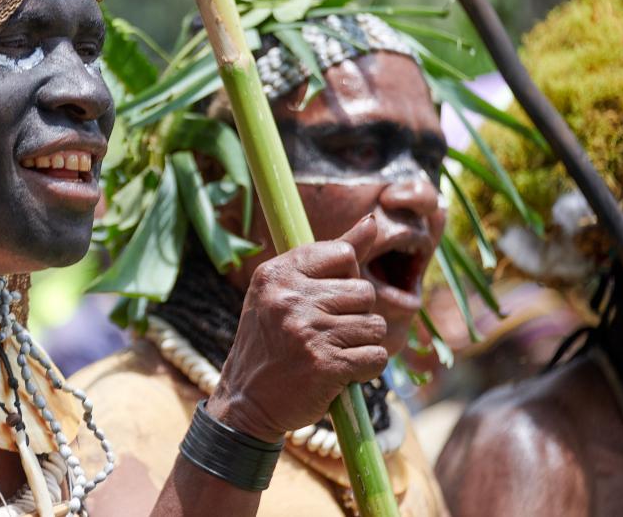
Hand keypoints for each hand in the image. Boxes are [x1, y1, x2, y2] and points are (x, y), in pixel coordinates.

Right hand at [207, 215, 386, 440]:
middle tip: (325, 333)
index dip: (344, 279)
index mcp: (276, 273)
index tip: (323, 300)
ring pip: (374, 325)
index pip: (344, 253)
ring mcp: (307, 331)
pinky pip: (376, 356)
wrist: (245, 400)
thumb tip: (372, 221)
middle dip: (355, 315)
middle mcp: (289, 297)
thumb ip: (330, 256)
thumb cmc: (270, 341)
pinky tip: (340, 372)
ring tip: (331, 352)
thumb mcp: (285, 291)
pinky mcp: (326, 364)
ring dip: (361, 344)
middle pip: (364, 290)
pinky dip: (365, 369)